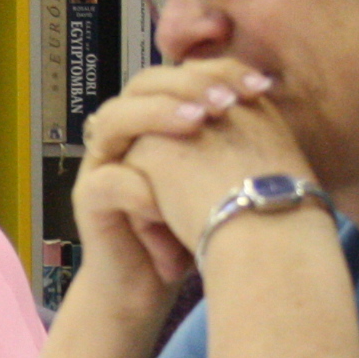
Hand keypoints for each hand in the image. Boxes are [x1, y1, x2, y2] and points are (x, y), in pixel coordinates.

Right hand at [69, 61, 285, 313]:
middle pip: (143, 84)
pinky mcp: (89, 202)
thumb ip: (232, 137)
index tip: (260, 85)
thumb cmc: (195, 232)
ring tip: (197, 124)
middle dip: (187, 86)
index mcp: (158, 122)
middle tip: (225, 102)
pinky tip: (169, 200)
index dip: (217, 70)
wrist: (153, 287)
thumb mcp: (220, 178)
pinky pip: (107, 181)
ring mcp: (103, 165)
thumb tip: (269, 91)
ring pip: (115, 119)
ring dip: (156, 116)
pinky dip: (139, 187)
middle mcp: (126, 136)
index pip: (180, 74)